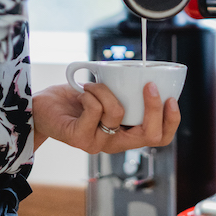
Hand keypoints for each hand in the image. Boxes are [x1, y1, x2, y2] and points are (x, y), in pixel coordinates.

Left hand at [33, 82, 180, 153]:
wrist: (43, 109)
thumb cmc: (78, 99)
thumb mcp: (109, 93)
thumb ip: (127, 90)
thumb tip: (148, 72)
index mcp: (127, 133)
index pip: (159, 138)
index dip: (171, 122)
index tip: (171, 98)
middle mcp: (116, 143)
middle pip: (149, 135)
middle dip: (153, 108)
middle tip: (149, 85)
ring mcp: (98, 143)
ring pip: (117, 113)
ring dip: (105, 90)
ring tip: (92, 85)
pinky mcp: (80, 138)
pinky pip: (94, 111)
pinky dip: (91, 94)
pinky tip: (82, 92)